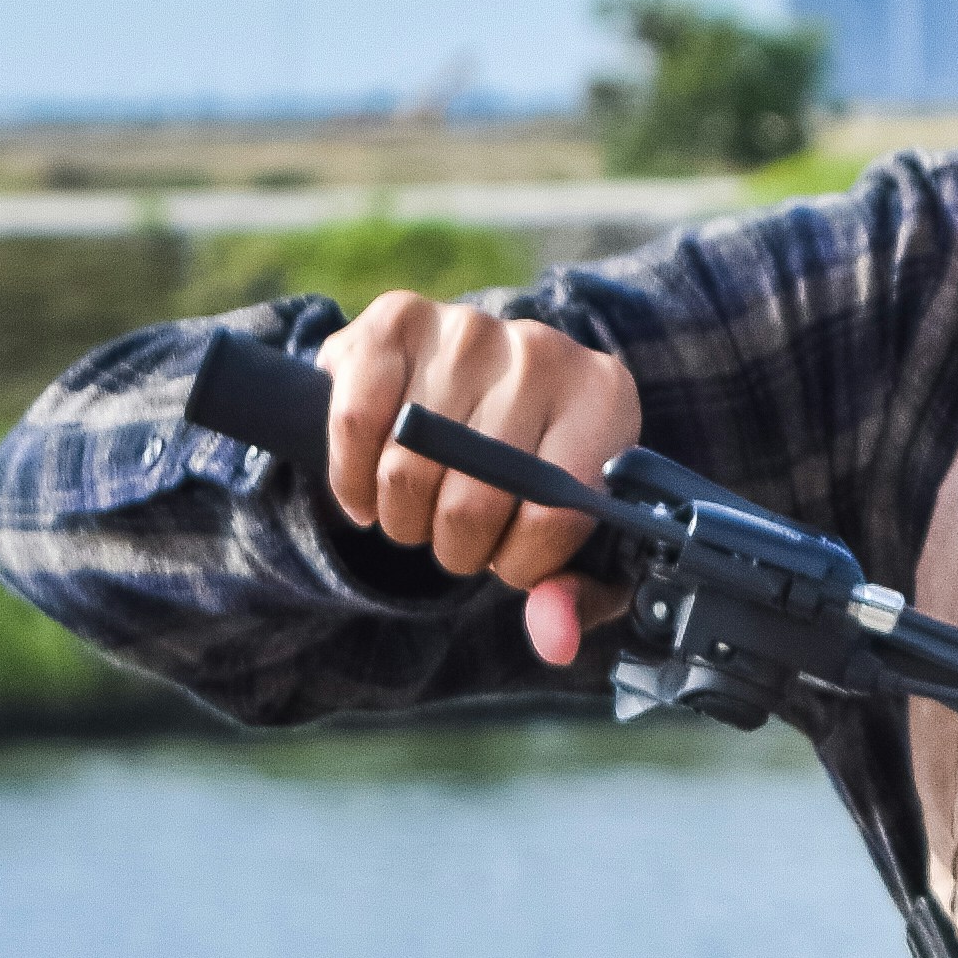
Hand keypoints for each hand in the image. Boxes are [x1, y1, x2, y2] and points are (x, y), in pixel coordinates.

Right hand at [318, 294, 640, 664]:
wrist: (484, 385)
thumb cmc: (534, 475)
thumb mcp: (575, 541)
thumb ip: (575, 597)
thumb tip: (553, 638)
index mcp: (605, 402)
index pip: (554, 515)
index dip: (521, 564)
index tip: (512, 562)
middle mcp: (542, 352)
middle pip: (473, 500)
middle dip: (456, 547)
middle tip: (457, 538)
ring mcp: (469, 329)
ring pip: (407, 469)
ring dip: (402, 517)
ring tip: (418, 509)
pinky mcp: (398, 319)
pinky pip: (357, 424)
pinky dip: (352, 478)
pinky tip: (369, 488)